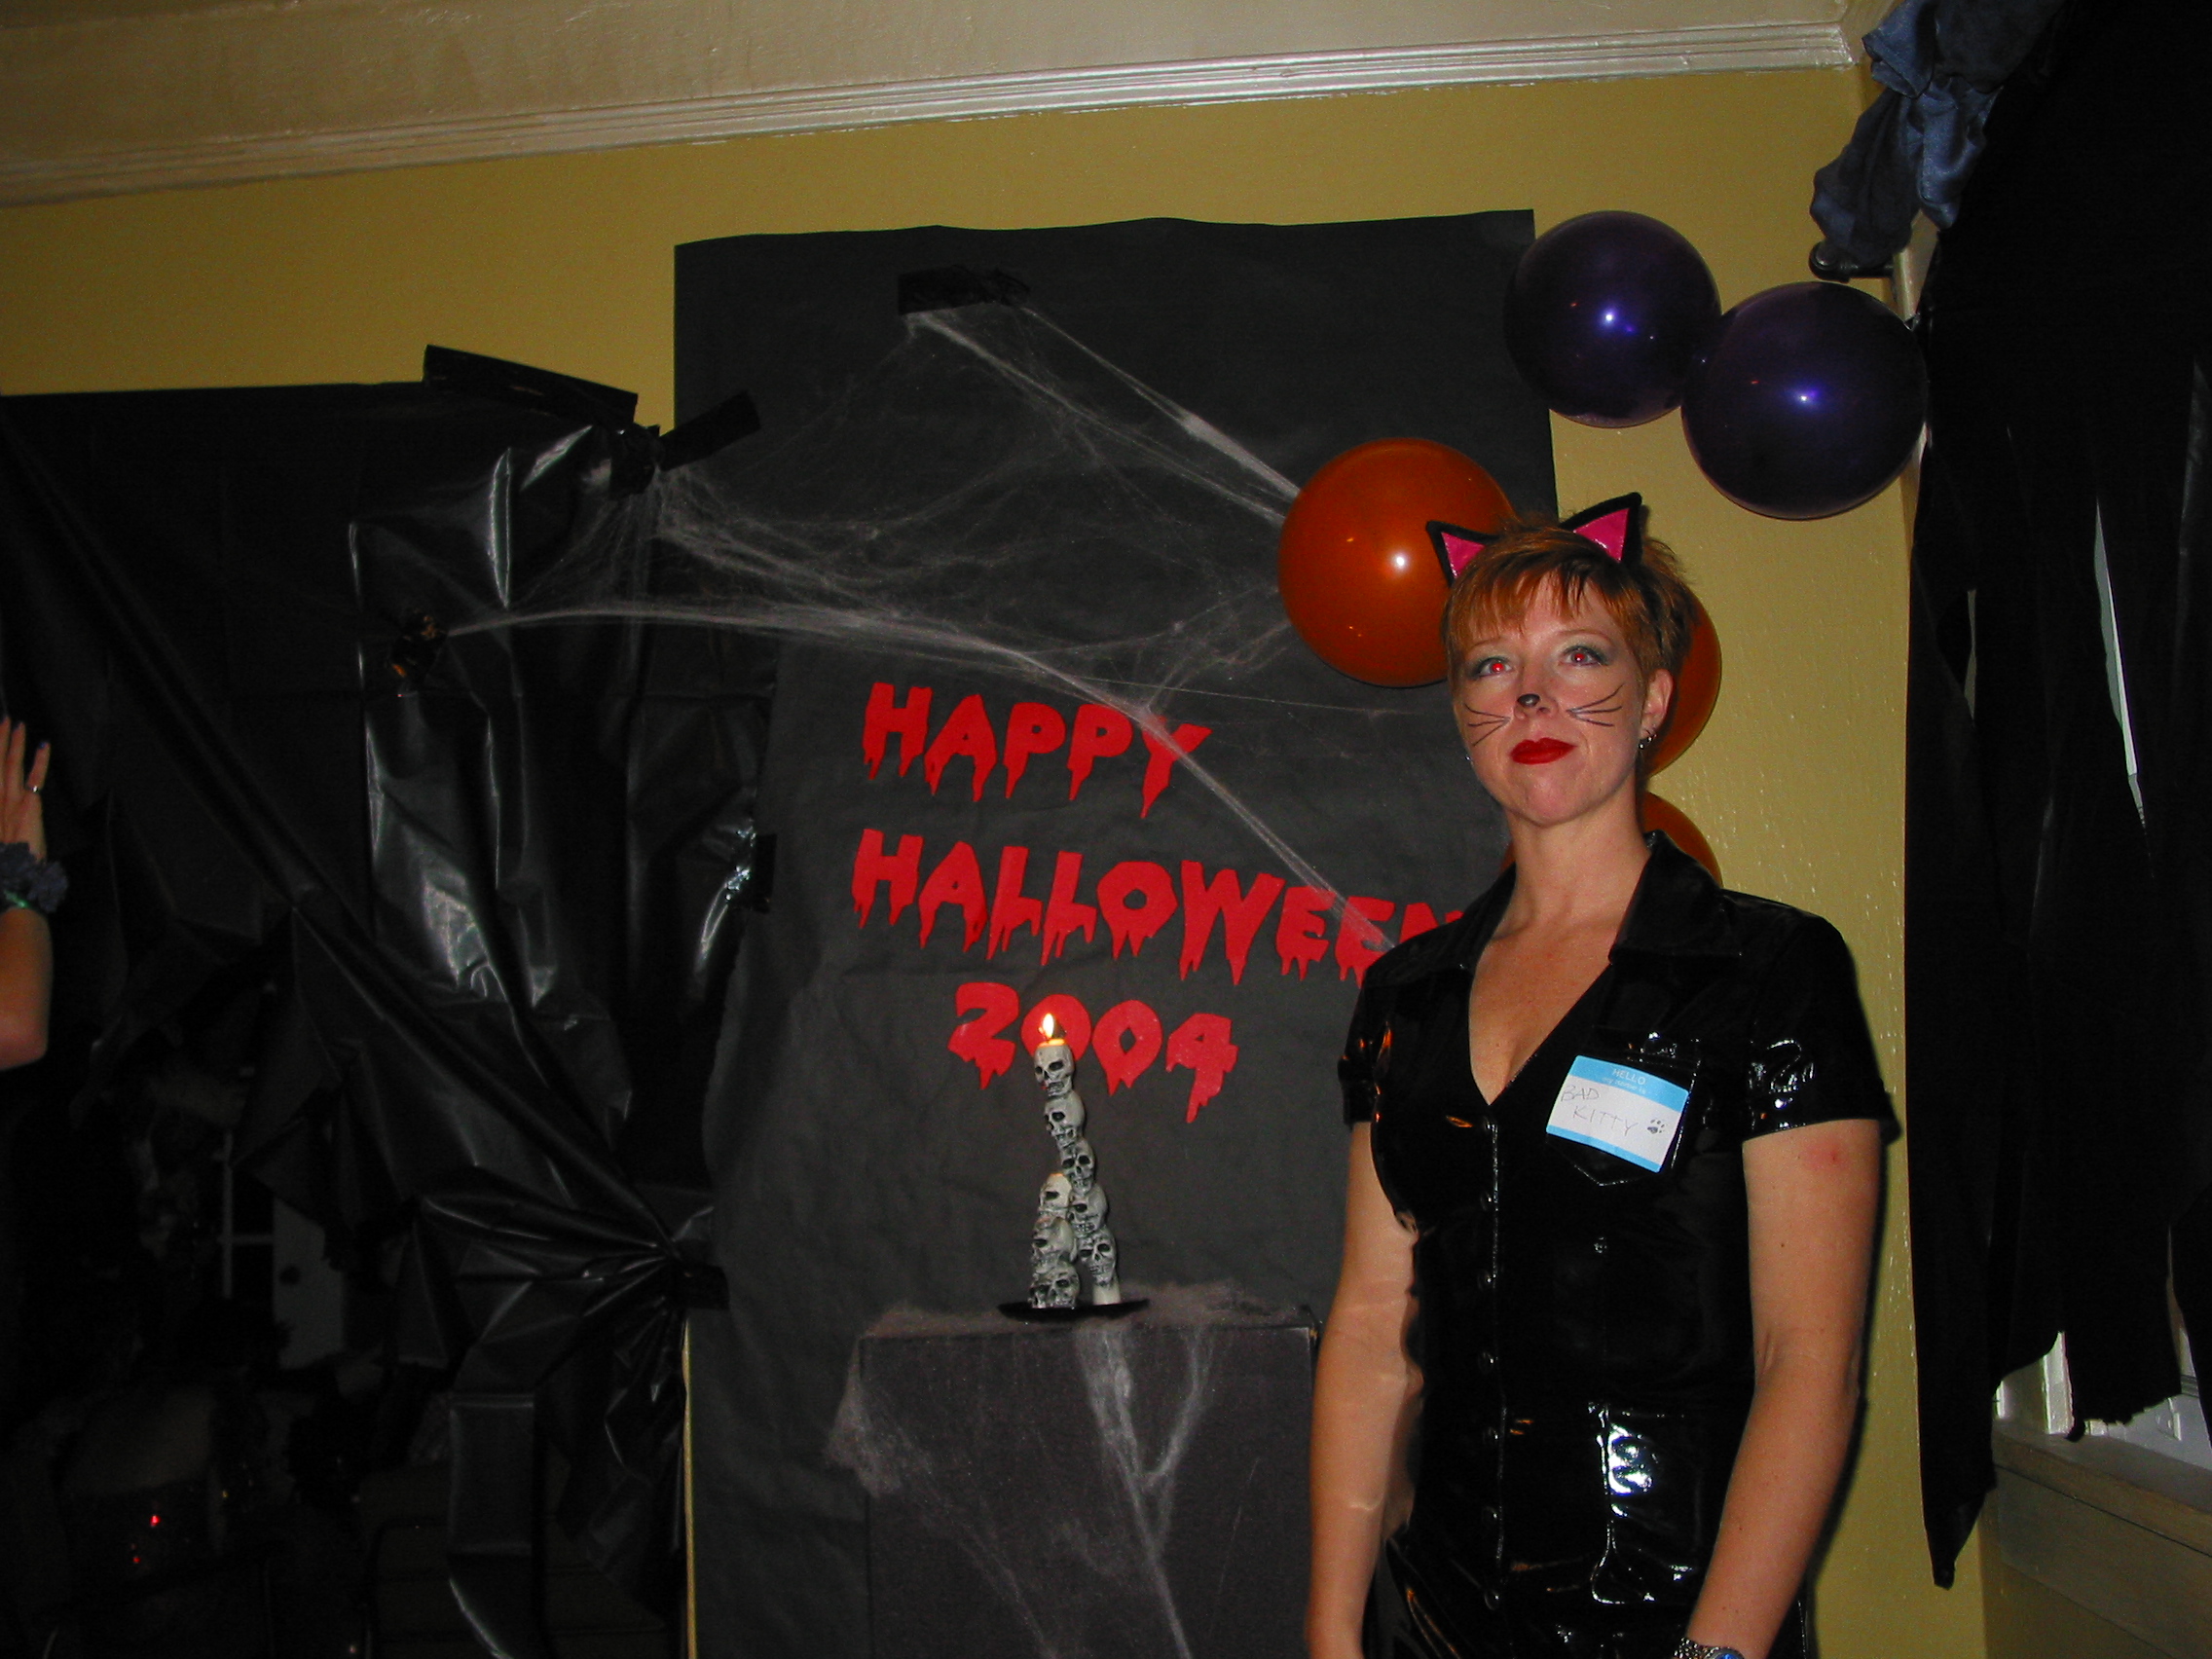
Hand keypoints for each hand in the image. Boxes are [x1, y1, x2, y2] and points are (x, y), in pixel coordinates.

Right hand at [0, 721, 49, 859]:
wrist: (10, 870)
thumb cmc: (5, 855)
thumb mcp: (1, 824)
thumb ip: (0, 807)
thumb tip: (7, 794)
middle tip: (2, 718)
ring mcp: (11, 799)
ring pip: (11, 763)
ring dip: (14, 742)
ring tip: (16, 724)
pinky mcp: (29, 804)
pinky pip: (35, 776)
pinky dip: (40, 760)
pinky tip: (44, 744)